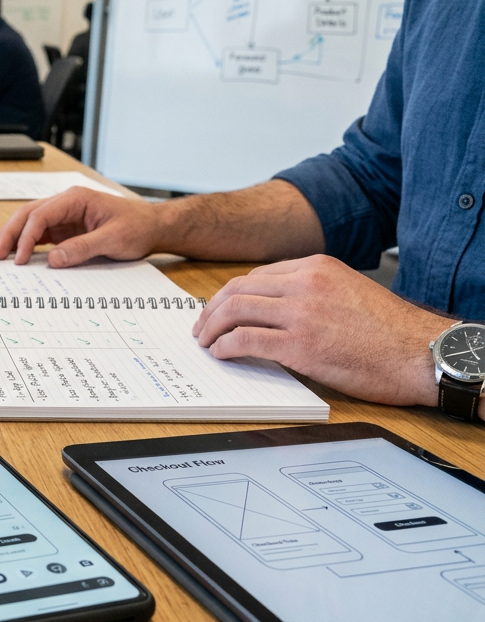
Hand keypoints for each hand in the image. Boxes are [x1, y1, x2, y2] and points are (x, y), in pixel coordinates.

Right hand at [0, 187, 163, 266]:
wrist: (153, 227)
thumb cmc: (138, 227)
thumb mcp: (113, 239)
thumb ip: (82, 248)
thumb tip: (54, 260)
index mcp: (75, 199)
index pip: (41, 215)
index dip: (26, 237)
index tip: (19, 258)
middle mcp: (66, 203)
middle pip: (28, 215)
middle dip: (9, 234)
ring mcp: (64, 216)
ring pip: (30, 223)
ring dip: (14, 239)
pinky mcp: (66, 229)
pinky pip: (41, 235)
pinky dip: (26, 245)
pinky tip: (17, 257)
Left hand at [193, 255, 455, 405]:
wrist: (420, 353)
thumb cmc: (391, 332)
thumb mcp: (349, 292)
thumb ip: (313, 292)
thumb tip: (276, 309)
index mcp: (317, 267)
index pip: (257, 275)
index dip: (230, 294)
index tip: (218, 308)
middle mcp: (306, 283)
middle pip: (238, 289)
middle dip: (211, 309)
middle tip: (201, 326)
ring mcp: (301, 313)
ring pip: (235, 311)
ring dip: (211, 327)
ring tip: (205, 342)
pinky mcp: (299, 344)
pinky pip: (244, 340)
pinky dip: (225, 347)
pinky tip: (222, 354)